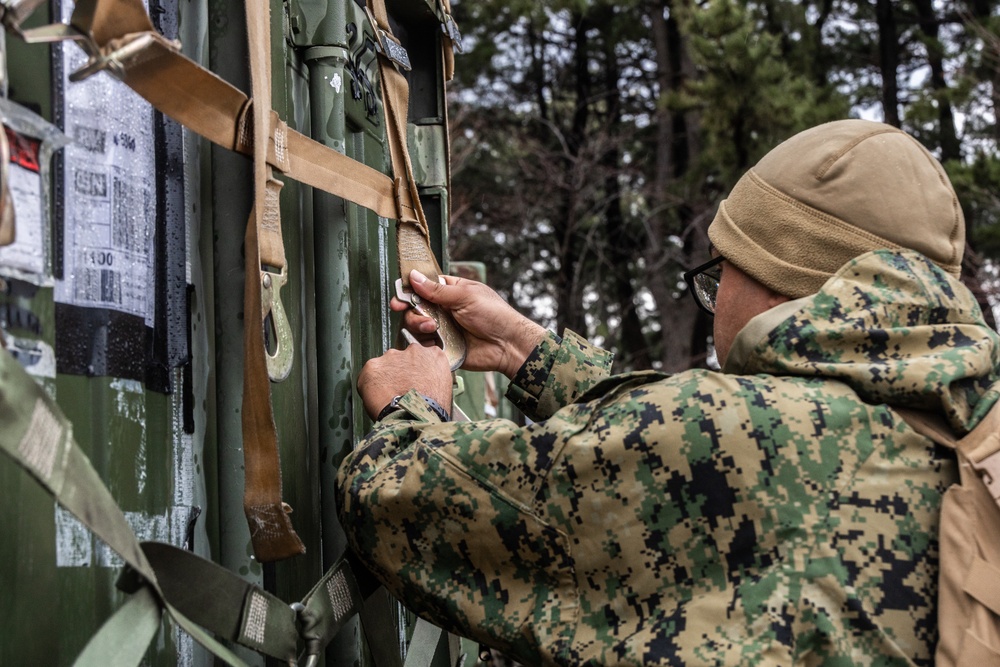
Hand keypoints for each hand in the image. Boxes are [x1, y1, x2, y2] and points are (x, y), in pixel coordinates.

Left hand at [357, 341, 452, 419]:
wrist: (414, 418)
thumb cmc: (431, 410)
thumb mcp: (444, 389)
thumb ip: (433, 377)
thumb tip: (425, 381)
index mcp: (434, 355)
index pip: (424, 357)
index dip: (417, 371)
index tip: (414, 381)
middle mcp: (414, 350)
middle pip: (403, 359)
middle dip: (400, 372)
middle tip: (401, 390)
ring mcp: (392, 356)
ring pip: (385, 365)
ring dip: (386, 378)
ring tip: (390, 397)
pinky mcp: (373, 366)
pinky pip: (368, 375)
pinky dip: (370, 386)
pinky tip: (378, 399)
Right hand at [393, 270, 546, 377]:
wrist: (507, 345)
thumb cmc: (494, 315)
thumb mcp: (465, 296)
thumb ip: (437, 290)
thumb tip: (414, 277)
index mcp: (451, 291)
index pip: (424, 287)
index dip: (409, 290)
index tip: (399, 295)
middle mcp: (444, 309)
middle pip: (415, 307)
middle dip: (411, 310)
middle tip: (404, 310)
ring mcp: (443, 329)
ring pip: (416, 326)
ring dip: (418, 324)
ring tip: (432, 327)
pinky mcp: (443, 347)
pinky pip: (423, 345)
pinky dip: (423, 343)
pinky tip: (433, 341)